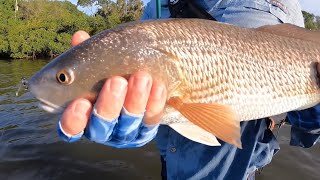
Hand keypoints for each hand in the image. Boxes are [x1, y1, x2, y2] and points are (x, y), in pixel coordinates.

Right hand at [57, 31, 166, 146]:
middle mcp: (102, 131)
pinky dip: (155, 102)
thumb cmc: (106, 76)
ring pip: (129, 123)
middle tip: (117, 81)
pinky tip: (158, 86)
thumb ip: (85, 56)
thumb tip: (80, 37)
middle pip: (102, 126)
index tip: (80, 103)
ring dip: (135, 100)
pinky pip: (152, 119)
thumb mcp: (95, 66)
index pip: (70, 128)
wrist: (135, 84)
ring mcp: (125, 133)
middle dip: (109, 104)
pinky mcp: (146, 130)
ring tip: (142, 77)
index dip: (74, 120)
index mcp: (82, 119)